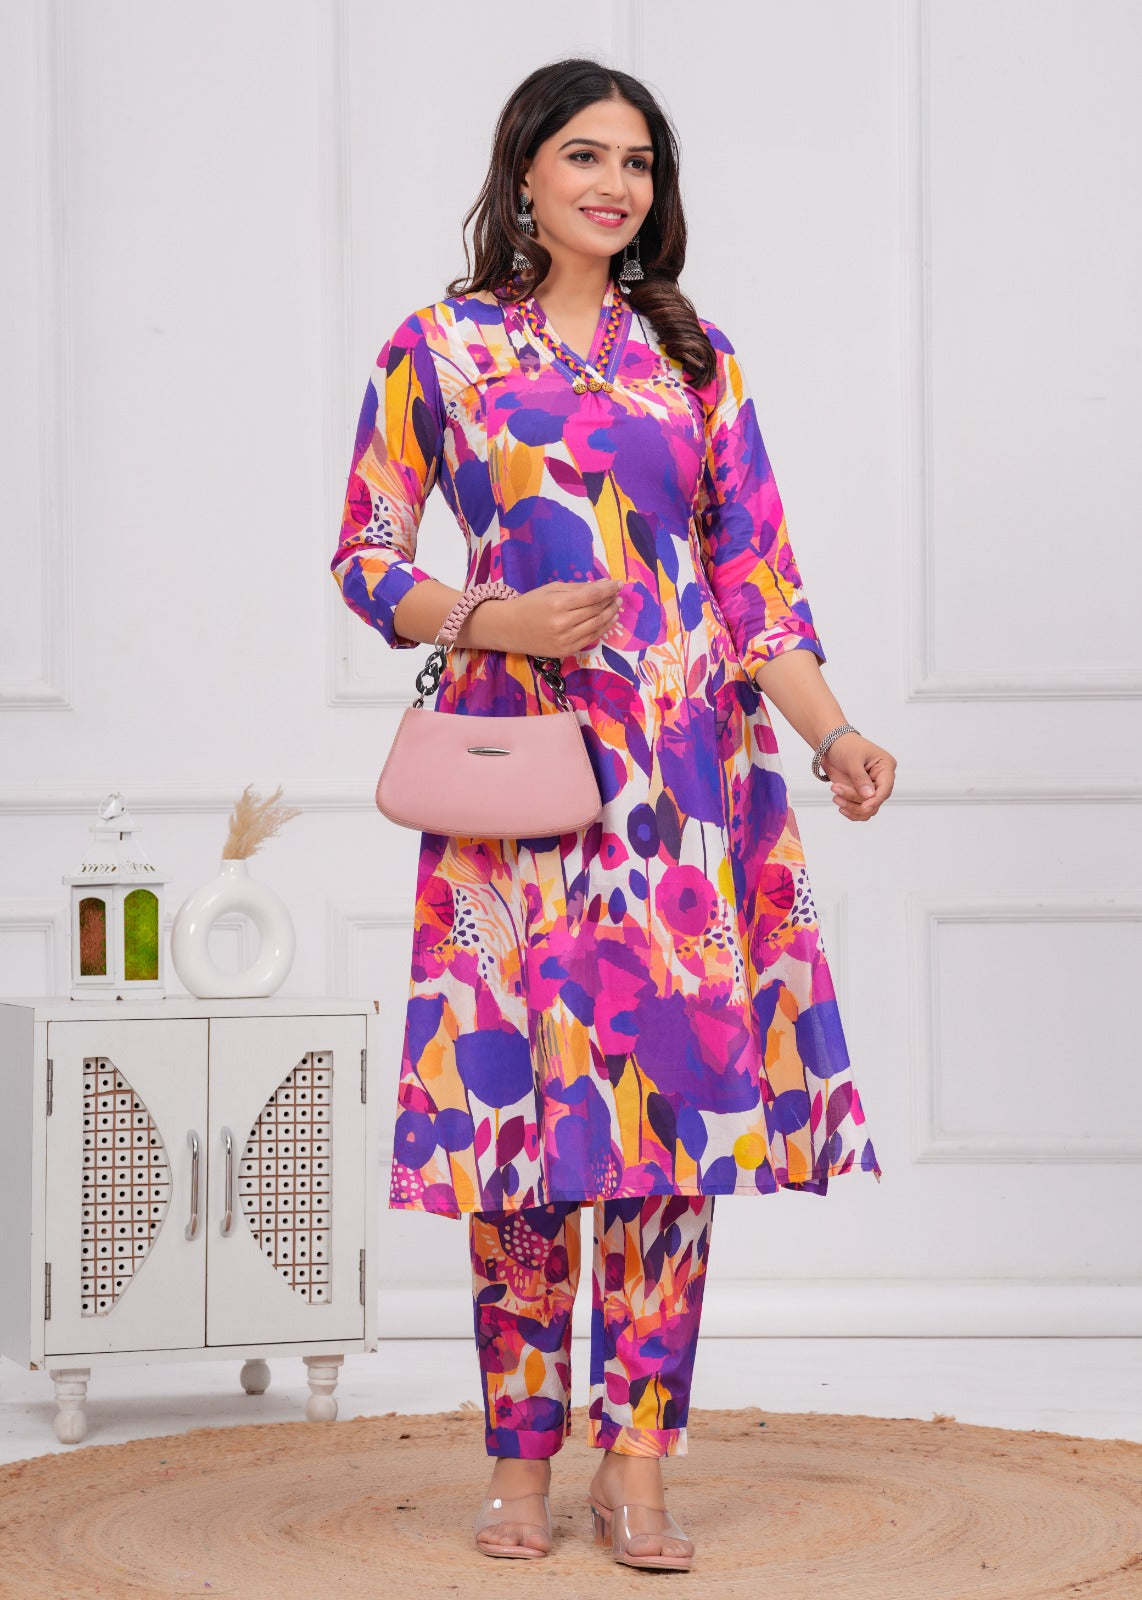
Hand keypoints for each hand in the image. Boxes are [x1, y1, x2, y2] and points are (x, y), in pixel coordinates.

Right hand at [467, 578, 621, 657]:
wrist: (508, 629)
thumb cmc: (529, 604)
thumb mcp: (551, 588)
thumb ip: (577, 588)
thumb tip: (602, 585)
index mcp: (558, 603)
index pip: (592, 595)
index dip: (608, 589)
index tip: (619, 583)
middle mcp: (563, 623)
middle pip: (596, 611)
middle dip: (610, 601)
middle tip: (618, 594)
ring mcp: (565, 640)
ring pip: (596, 626)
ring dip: (610, 615)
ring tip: (616, 606)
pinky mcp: (565, 651)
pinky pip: (590, 639)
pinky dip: (602, 629)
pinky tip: (607, 621)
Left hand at [823, 733, 896, 820]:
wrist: (830, 745)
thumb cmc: (844, 745)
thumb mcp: (852, 760)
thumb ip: (860, 779)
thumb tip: (870, 796)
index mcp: (885, 766)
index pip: (886, 787)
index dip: (876, 799)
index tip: (865, 807)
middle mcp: (881, 780)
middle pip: (875, 800)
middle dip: (856, 800)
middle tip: (836, 789)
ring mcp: (870, 788)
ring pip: (867, 809)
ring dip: (851, 807)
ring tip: (836, 796)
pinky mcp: (859, 794)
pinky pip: (860, 810)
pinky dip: (850, 811)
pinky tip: (840, 804)